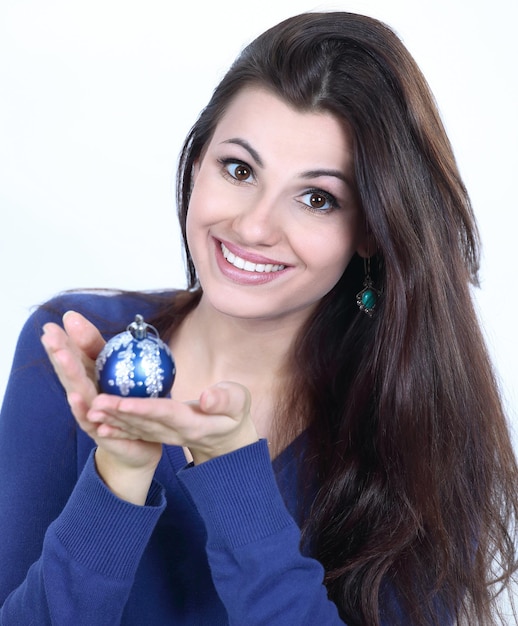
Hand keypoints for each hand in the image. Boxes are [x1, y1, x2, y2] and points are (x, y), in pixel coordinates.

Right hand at [41, 312, 162, 503]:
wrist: (139, 443)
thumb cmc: (124, 402)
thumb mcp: (114, 368)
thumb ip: (94, 345)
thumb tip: (71, 316)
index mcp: (89, 378)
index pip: (73, 356)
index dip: (62, 341)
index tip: (51, 325)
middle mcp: (84, 395)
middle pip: (70, 373)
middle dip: (60, 354)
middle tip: (50, 336)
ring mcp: (89, 413)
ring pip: (78, 392)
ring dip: (69, 374)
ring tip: (62, 356)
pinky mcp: (99, 431)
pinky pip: (90, 419)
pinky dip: (81, 408)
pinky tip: (75, 396)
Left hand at [86, 381, 258, 464]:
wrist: (229, 439)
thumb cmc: (236, 412)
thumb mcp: (239, 403)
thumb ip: (226, 400)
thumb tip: (207, 398)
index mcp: (195, 424)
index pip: (166, 414)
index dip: (144, 409)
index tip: (123, 402)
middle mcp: (176, 433)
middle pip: (145, 422)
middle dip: (119, 413)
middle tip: (95, 402)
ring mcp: (166, 436)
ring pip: (137, 428)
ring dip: (113, 420)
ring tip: (91, 409)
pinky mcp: (160, 434)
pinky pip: (137, 431)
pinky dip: (118, 426)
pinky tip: (99, 421)